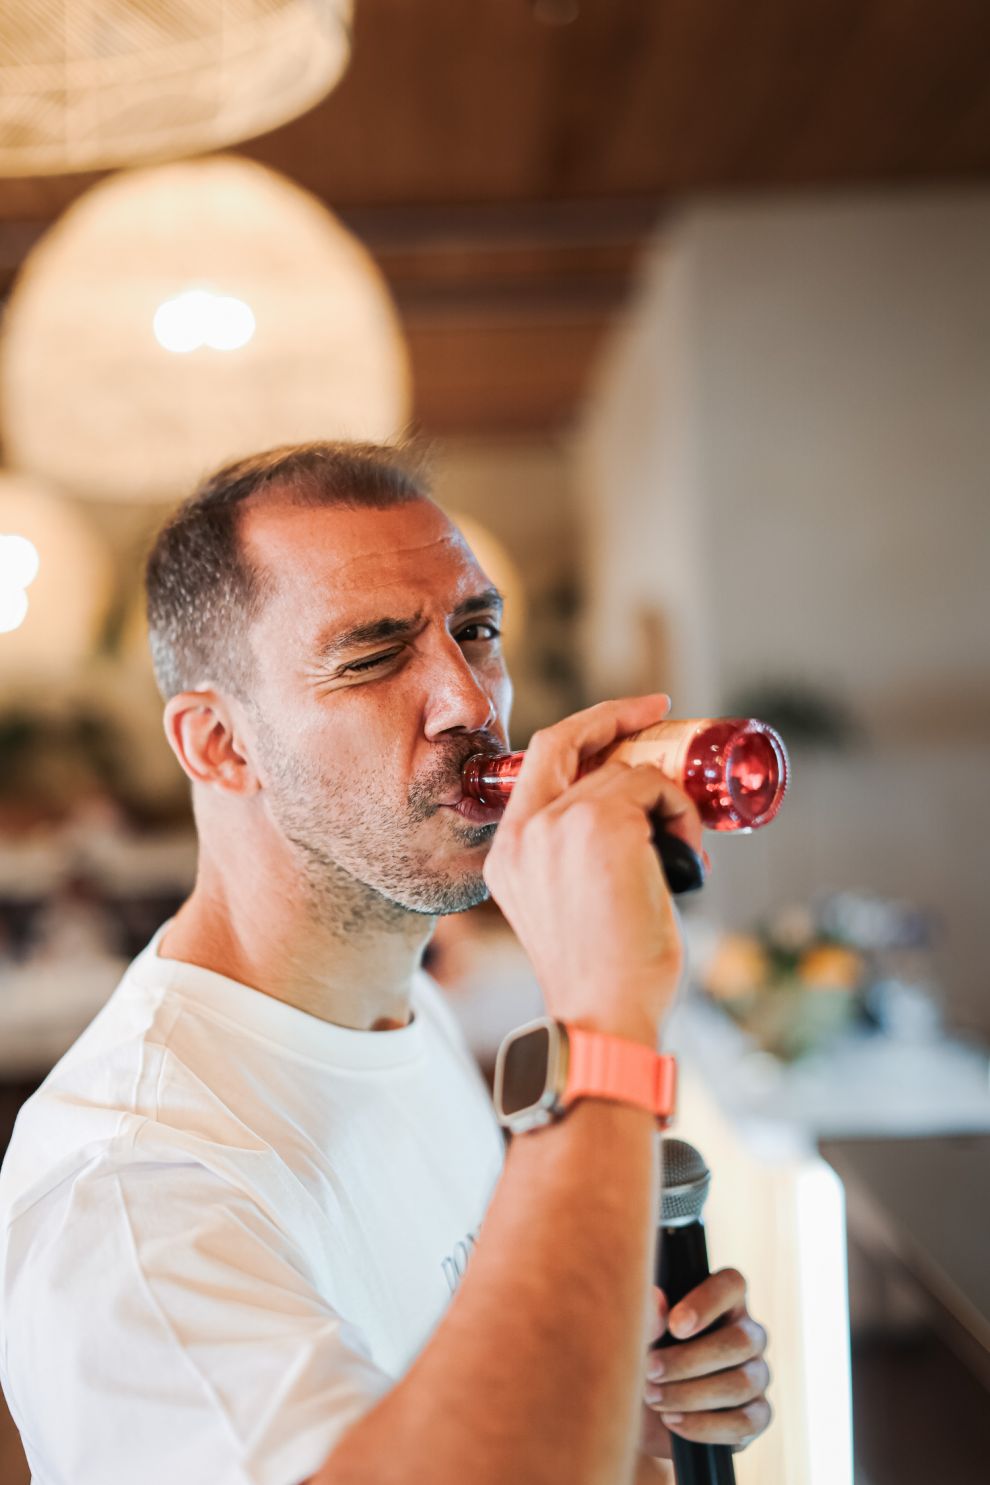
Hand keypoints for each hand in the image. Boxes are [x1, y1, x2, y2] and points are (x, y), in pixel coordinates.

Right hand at [482, 695, 703, 1042]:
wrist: (604, 1016)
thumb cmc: (602, 977)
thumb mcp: (567, 903)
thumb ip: (575, 854)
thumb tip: (631, 808)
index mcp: (509, 852)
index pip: (536, 761)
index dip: (581, 730)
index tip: (622, 720)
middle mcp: (524, 831)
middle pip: (570, 741)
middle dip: (616, 716)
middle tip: (658, 712)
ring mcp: (559, 824)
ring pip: (627, 774)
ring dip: (667, 804)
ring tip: (682, 856)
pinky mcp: (603, 825)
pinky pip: (655, 789)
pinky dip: (681, 815)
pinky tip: (686, 859)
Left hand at [639, 1271, 770, 1457]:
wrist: (639, 1412)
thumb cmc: (640, 1356)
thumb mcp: (635, 1337)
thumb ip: (646, 1317)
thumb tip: (657, 1299)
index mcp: (723, 1300)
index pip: (731, 1284)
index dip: (706, 1303)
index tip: (675, 1325)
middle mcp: (747, 1333)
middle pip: (739, 1341)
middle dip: (689, 1360)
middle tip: (648, 1370)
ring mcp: (757, 1374)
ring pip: (741, 1383)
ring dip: (691, 1394)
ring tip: (654, 1398)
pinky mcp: (757, 1414)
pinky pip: (745, 1422)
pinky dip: (705, 1426)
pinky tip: (673, 1421)